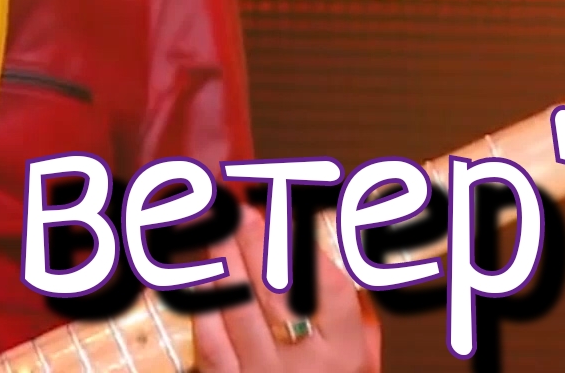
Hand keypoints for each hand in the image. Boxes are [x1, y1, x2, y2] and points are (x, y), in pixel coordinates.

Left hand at [192, 205, 380, 372]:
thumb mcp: (364, 360)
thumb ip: (355, 312)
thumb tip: (330, 250)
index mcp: (346, 355)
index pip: (326, 289)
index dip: (302, 245)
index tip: (284, 212)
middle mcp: (306, 368)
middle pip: (276, 291)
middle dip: (254, 241)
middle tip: (239, 208)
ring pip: (237, 309)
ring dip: (224, 261)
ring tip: (217, 227)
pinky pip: (210, 339)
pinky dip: (203, 302)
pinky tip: (200, 274)